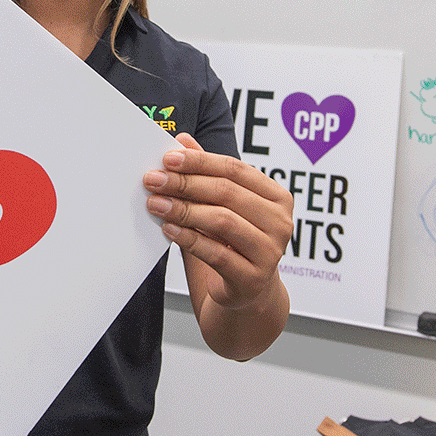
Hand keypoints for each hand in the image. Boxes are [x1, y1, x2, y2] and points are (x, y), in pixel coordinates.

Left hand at [144, 133, 292, 309]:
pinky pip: (216, 253)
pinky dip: (188, 238)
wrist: (246, 293)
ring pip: (222, 221)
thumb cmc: (233, 243)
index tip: (168, 158)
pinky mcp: (252, 278)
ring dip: (183, 210)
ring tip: (156, 204)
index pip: (236, 169)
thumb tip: (182, 141)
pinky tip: (168, 229)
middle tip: (154, 180)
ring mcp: (270, 252)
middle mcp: (281, 223)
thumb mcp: (222, 206)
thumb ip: (206, 173)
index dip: (200, 161)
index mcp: (278, 198)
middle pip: (227, 193)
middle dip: (185, 183)